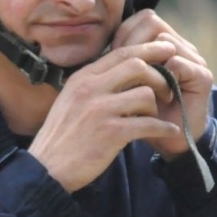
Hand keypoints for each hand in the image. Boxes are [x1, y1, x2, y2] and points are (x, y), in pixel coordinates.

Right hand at [28, 40, 181, 191]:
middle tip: (167, 89)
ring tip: (155, 117)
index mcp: (82, 78)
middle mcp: (91, 89)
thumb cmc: (62, 135)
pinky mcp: (111, 133)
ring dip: (157, 106)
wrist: (47, 167)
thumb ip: (93, 84)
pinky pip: (148, 124)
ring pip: (145, 94)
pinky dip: (163, 128)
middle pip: (137, 66)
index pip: (120, 52)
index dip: (148, 48)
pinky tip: (169, 131)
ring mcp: (100, 110)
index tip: (166, 48)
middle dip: (159, 75)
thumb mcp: (70, 99)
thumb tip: (121, 72)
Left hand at [111, 10, 213, 160]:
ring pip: (164, 40)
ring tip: (138, 80)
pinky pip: (179, 62)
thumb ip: (120, 61)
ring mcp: (194, 60)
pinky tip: (153, 91)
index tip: (113, 55)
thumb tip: (100, 41)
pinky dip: (162, 74)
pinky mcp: (203, 76)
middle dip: (132, 42)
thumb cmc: (144, 113)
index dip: (124, 33)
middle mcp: (181, 46)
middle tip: (123, 66)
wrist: (170, 142)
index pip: (143, 18)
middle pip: (152, 21)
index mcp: (164, 44)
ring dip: (146, 59)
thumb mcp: (127, 84)